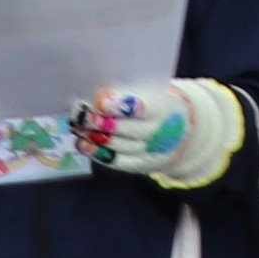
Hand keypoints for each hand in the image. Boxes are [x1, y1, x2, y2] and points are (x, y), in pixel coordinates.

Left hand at [75, 76, 249, 187]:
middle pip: (128, 130)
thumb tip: (96, 95)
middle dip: (101, 123)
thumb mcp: (151, 92)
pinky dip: (98, 154)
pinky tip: (83, 144)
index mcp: (163, 108)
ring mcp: (151, 152)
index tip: (101, 101)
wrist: (180, 129)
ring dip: (94, 138)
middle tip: (82, 115)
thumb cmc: (156, 104)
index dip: (122, 106)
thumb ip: (127, 93)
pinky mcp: (140, 165)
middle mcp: (159, 132)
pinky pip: (117, 162)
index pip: (143, 108)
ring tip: (78, 127)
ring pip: (119, 147)